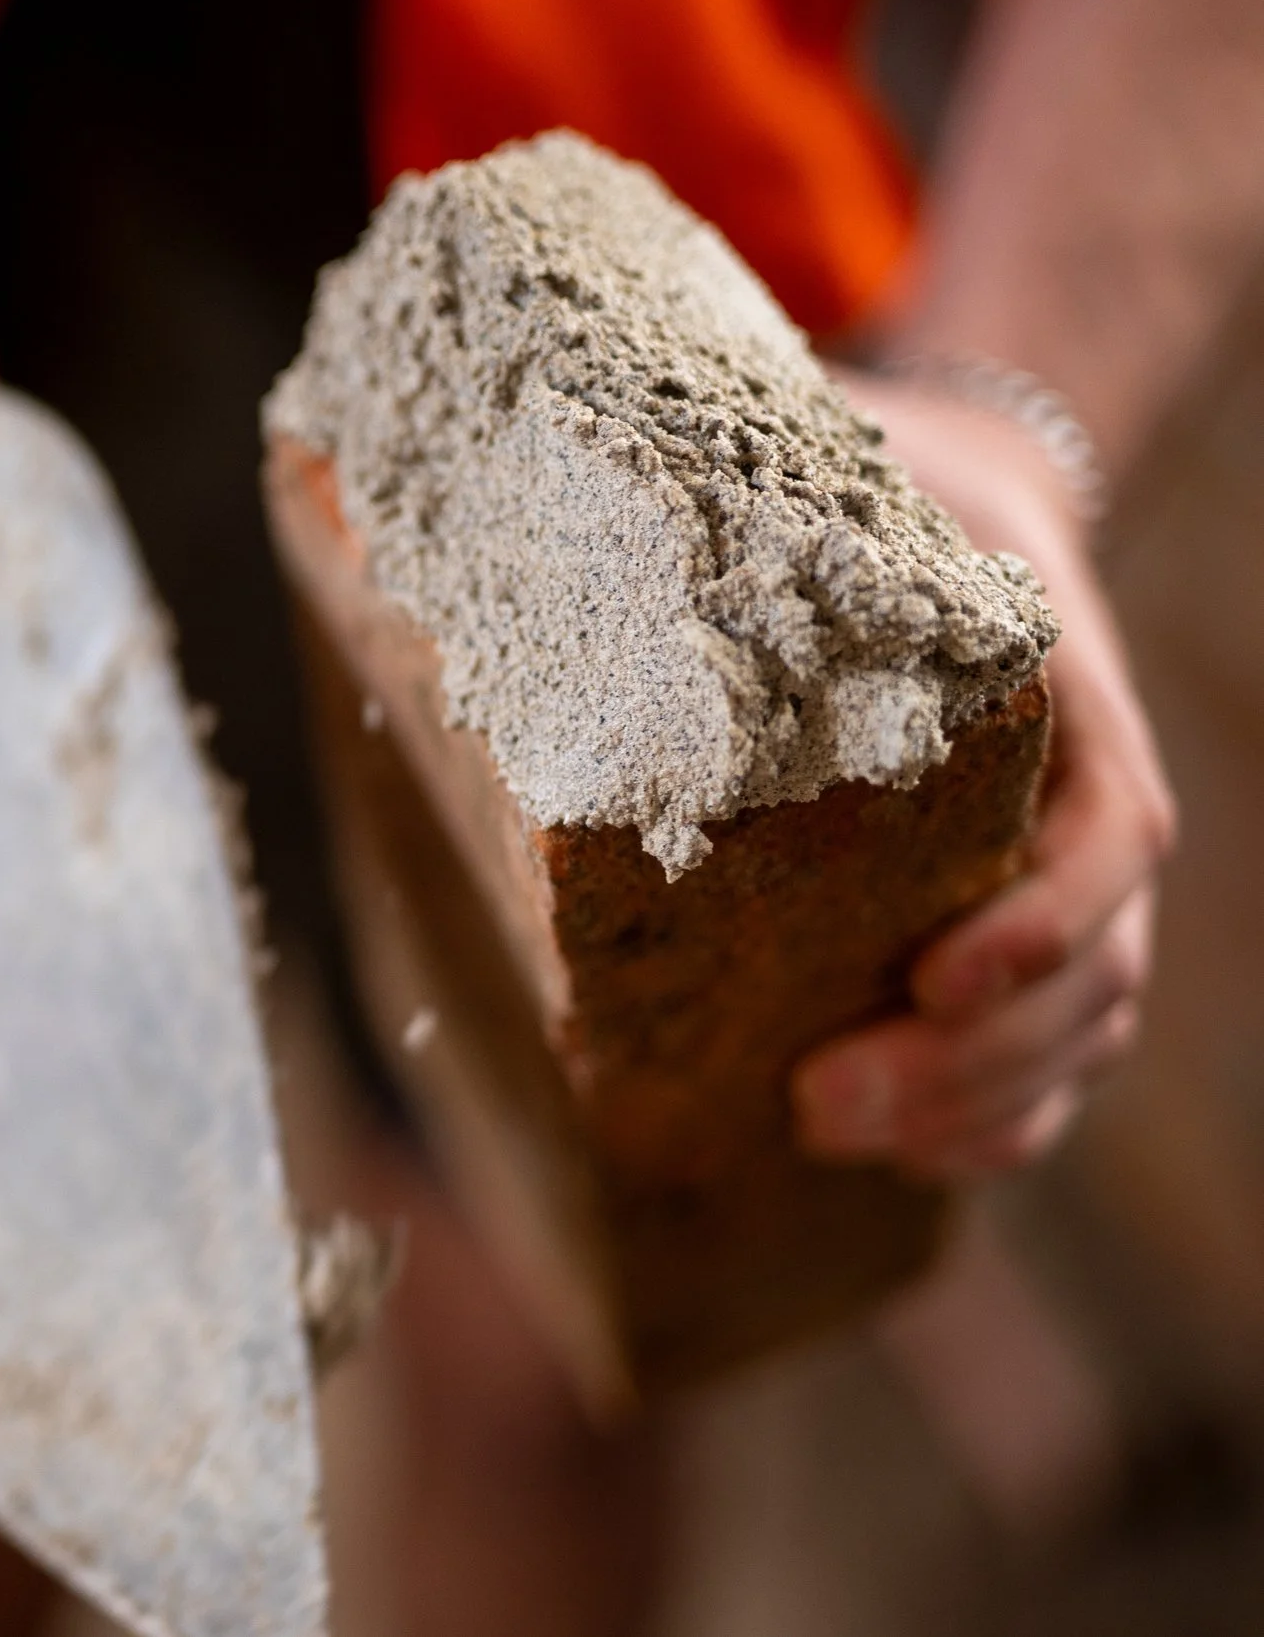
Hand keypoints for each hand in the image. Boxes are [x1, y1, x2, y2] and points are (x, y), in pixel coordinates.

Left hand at [792, 374, 1176, 1178]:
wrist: (956, 493)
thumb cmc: (873, 493)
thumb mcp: (835, 476)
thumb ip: (756, 513)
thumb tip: (524, 507)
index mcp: (1066, 698)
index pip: (1112, 834)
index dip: (1040, 922)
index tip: (936, 976)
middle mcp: (1088, 797)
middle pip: (1092, 966)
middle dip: (969, 1060)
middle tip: (820, 1106)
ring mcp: (1065, 868)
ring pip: (1079, 1026)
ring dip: (972, 1108)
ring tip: (834, 1142)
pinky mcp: (1020, 915)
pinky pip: (1048, 1044)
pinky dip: (994, 1116)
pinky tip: (912, 1160)